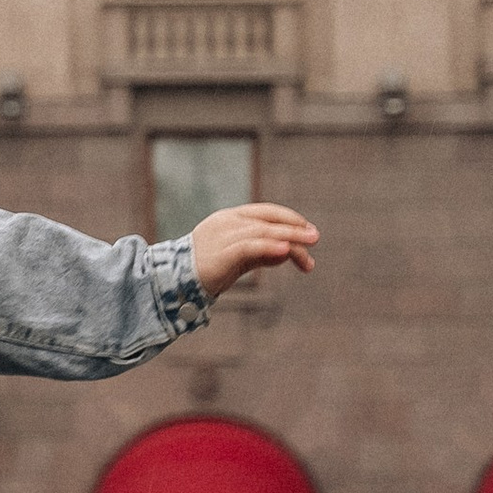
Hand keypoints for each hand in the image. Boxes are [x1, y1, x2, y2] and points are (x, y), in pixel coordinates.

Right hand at [188, 204, 317, 298]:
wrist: (177, 281)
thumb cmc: (209, 268)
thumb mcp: (239, 257)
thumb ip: (261, 251)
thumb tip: (287, 251)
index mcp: (230, 217)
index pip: (265, 211)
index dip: (289, 218)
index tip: (308, 229)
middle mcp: (227, 221)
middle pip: (268, 221)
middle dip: (294, 228)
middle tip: (315, 237)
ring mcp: (223, 236)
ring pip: (263, 233)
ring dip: (288, 240)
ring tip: (307, 250)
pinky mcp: (222, 253)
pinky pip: (250, 246)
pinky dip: (269, 247)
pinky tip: (285, 251)